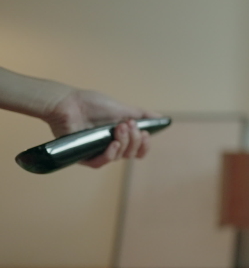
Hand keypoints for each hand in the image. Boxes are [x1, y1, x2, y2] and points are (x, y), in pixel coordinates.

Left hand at [45, 89, 159, 167]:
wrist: (68, 104)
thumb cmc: (91, 104)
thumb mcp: (122, 108)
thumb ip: (142, 115)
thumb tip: (162, 118)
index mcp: (120, 136)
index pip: (138, 149)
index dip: (144, 145)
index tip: (146, 134)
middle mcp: (110, 145)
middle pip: (132, 154)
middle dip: (135, 139)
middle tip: (129, 125)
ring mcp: (97, 151)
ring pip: (119, 157)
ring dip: (123, 142)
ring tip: (118, 127)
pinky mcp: (84, 157)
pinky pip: (101, 163)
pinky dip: (110, 154)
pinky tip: (112, 143)